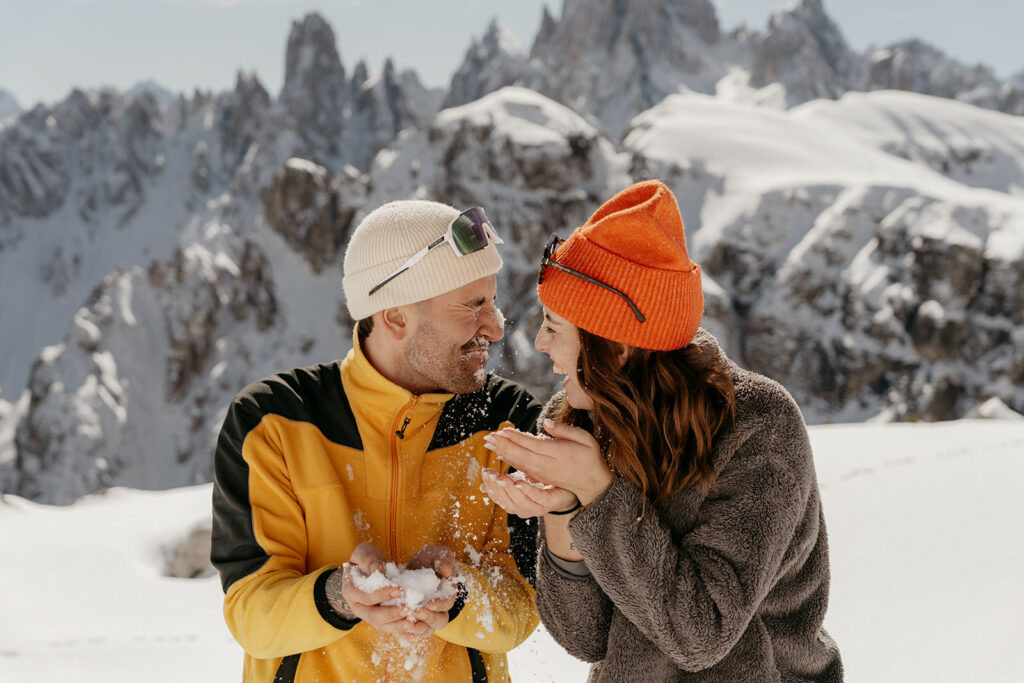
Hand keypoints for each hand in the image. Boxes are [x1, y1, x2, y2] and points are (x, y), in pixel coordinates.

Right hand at [332, 542, 425, 635]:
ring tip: (414, 623)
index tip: (399, 589)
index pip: (365, 596)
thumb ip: (368, 560)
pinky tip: (414, 629)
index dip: (382, 594)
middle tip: (409, 608)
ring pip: (382, 626)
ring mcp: (368, 616)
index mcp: (351, 591)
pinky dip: (402, 630)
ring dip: (398, 626)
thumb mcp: (363, 553)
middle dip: (392, 613)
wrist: (364, 570)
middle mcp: (358, 607)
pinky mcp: (379, 620)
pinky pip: (390, 628)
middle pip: (373, 616)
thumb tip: (378, 569)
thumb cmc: (364, 560)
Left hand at [406, 545, 457, 633]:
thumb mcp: (437, 555)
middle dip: (429, 618)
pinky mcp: (415, 619)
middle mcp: (439, 608)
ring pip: (428, 629)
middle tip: (417, 612)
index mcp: (448, 593)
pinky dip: (409, 633)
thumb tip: (447, 570)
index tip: (430, 603)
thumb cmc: (429, 560)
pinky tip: (404, 633)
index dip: (439, 605)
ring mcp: (427, 615)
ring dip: (420, 629)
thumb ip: (444, 559)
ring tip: (410, 626)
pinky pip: (413, 631)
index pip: (447, 603)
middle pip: (439, 621)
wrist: (416, 567)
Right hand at [480, 467, 577, 517]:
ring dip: (509, 490)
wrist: (566, 488)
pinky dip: (527, 491)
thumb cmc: (541, 484)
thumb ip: (504, 481)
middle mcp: (524, 509)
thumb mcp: (520, 480)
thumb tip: (481, 486)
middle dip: (497, 488)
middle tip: (491, 474)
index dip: (490, 487)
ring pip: (519, 503)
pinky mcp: (549, 503)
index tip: (484, 472)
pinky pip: (537, 499)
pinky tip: (520, 482)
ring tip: (502, 477)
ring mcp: (536, 508)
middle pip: (506, 502)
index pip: (498, 497)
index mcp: (515, 503)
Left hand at [483, 420, 613, 505]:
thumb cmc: (590, 457)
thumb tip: (546, 423)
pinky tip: (501, 455)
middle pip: (522, 455)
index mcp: (559, 453)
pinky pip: (524, 469)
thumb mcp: (586, 439)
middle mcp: (548, 465)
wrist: (593, 483)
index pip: (533, 445)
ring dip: (504, 452)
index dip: (516, 438)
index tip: (502, 431)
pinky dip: (511, 461)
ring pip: (520, 463)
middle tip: (487, 437)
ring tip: (489, 443)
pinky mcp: (542, 477)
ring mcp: (544, 473)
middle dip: (504, 446)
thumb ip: (565, 431)